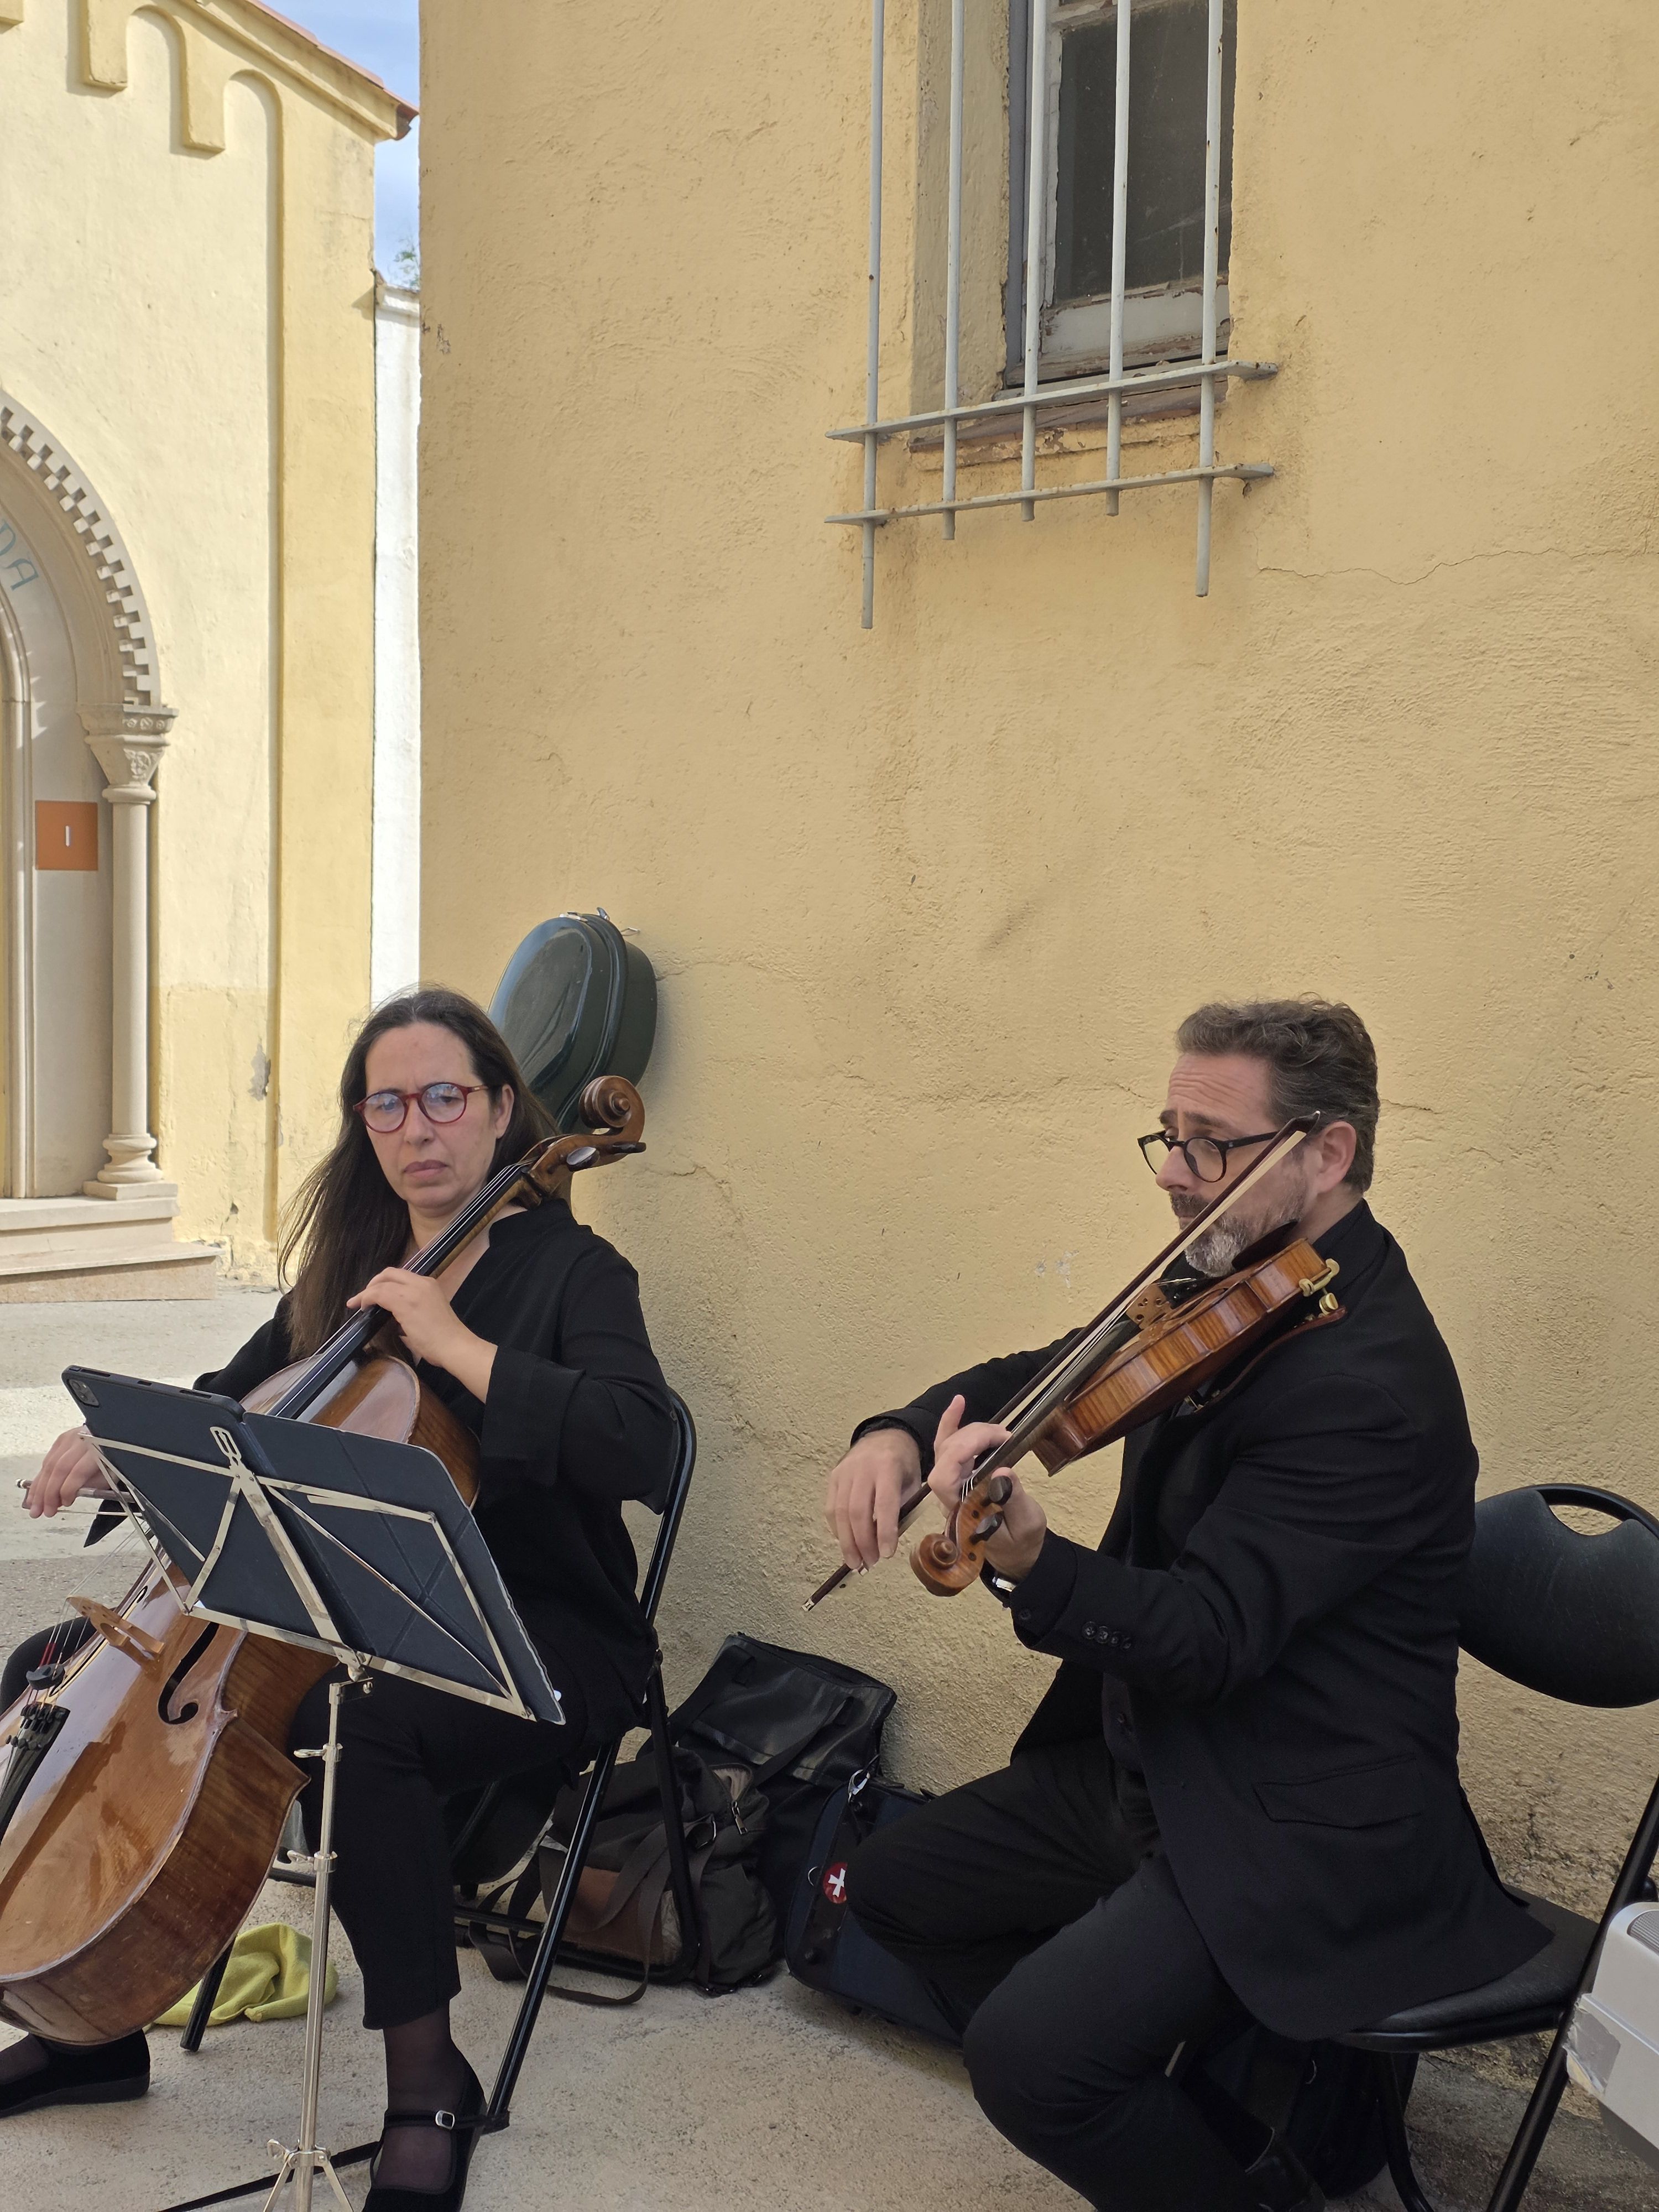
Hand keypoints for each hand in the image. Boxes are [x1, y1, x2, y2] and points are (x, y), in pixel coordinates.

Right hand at [25, 1427, 112, 1517]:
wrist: (116, 1437)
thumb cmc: (114, 1458)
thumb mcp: (110, 1475)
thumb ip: (89, 1486)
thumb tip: (64, 1499)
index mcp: (99, 1450)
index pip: (77, 1471)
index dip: (68, 1490)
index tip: (64, 1504)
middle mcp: (82, 1441)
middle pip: (59, 1468)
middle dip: (47, 1493)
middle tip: (41, 1511)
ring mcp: (70, 1438)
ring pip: (49, 1465)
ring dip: (38, 1489)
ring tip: (34, 1507)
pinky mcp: (62, 1439)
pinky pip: (47, 1460)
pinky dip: (40, 1478)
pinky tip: (35, 1493)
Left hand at [348, 1268, 496, 1401]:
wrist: (454, 1345)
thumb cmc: (444, 1338)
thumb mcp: (428, 1316)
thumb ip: (412, 1312)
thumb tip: (398, 1323)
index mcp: (429, 1284)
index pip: (401, 1276)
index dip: (384, 1283)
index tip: (375, 1295)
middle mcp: (421, 1282)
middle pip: (389, 1273)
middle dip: (373, 1283)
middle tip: (364, 1298)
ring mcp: (413, 1290)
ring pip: (382, 1282)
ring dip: (366, 1292)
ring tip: (358, 1303)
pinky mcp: (404, 1302)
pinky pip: (378, 1294)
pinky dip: (367, 1298)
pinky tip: (363, 1307)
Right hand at [823, 1426, 923, 1570]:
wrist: (885, 1437)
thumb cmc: (903, 1465)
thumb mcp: (912, 1482)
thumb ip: (903, 1508)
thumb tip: (886, 1543)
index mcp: (888, 1466)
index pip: (884, 1503)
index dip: (885, 1531)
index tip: (887, 1554)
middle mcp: (863, 1467)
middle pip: (857, 1511)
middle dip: (863, 1542)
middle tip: (869, 1563)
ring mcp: (845, 1472)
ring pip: (840, 1512)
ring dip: (847, 1541)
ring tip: (855, 1562)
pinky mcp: (833, 1477)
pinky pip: (831, 1508)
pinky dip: (837, 1529)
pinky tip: (846, 1543)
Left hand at [928, 1395, 1047, 1581]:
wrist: (1017, 1550)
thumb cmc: (1020, 1542)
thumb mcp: (1026, 1524)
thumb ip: (1013, 1500)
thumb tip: (1004, 1470)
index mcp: (961, 1510)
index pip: (943, 1477)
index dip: (961, 1450)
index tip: (997, 1440)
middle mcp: (950, 1495)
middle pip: (946, 1455)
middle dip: (974, 1437)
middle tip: (1006, 1436)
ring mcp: (954, 1483)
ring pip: (948, 1446)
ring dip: (971, 1431)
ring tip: (1001, 1432)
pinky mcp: (962, 1474)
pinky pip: (951, 1446)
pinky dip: (954, 1424)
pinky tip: (959, 1403)